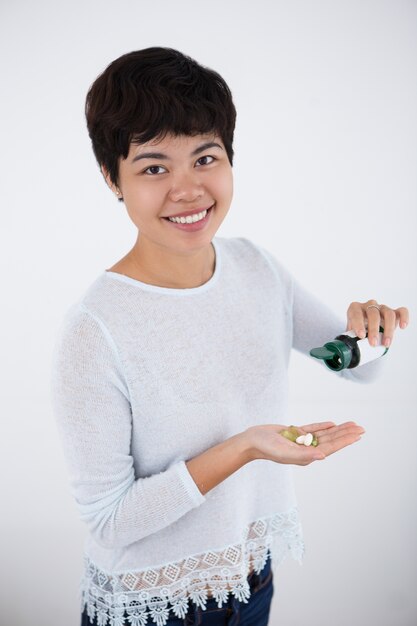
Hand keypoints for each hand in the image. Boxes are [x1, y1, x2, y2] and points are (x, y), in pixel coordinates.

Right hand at [244, 421, 364, 464]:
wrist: (251, 441)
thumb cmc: (266, 448)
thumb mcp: (285, 452)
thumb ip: (304, 455)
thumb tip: (322, 456)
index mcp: (306, 456)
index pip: (330, 447)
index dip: (344, 441)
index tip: (357, 435)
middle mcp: (306, 449)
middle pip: (330, 440)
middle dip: (346, 434)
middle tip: (361, 428)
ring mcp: (300, 441)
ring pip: (324, 434)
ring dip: (337, 429)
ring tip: (351, 424)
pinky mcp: (294, 434)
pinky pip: (312, 429)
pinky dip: (323, 426)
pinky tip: (332, 424)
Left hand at [346, 300, 408, 347]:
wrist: (365, 329)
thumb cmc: (357, 331)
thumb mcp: (350, 333)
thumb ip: (348, 339)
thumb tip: (346, 351)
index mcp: (355, 309)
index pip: (356, 313)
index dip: (359, 324)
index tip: (362, 336)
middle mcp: (369, 305)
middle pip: (373, 313)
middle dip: (373, 330)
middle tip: (373, 343)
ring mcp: (382, 308)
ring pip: (388, 313)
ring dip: (388, 329)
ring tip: (386, 343)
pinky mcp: (393, 312)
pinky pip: (401, 311)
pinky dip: (404, 317)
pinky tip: (402, 326)